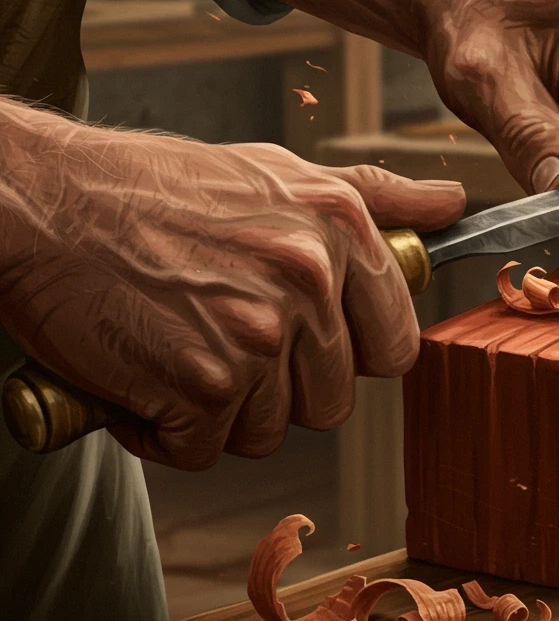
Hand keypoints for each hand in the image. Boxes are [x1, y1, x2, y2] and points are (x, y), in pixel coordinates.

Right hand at [0, 115, 463, 468]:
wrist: (43, 200)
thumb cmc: (156, 186)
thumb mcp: (281, 171)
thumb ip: (376, 195)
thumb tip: (453, 203)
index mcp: (340, 227)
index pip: (396, 344)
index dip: (353, 357)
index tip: (312, 346)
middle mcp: (308, 279)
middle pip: (333, 399)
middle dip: (281, 388)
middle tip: (224, 341)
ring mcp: (256, 334)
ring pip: (271, 430)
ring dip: (223, 410)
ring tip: (180, 349)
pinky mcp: (200, 385)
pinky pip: (203, 449)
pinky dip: (167, 430)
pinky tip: (143, 376)